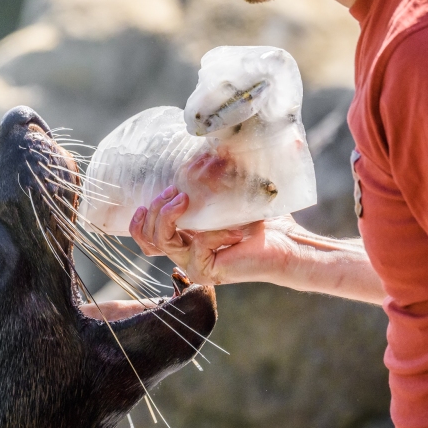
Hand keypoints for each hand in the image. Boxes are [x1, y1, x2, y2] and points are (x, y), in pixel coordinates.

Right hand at [129, 185, 300, 285]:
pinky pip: (194, 245)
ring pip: (161, 241)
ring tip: (184, 199)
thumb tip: (197, 155)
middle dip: (156, 210)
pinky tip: (235, 231)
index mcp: (186, 241)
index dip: (140, 221)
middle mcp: (186, 256)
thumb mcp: (227, 197)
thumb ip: (207, 186)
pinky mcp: (205, 271)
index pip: (147, 238)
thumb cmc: (263, 220)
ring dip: (168, 216)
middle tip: (175, 192)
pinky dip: (212, 233)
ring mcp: (194, 266)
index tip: (151, 197)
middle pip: (149, 238)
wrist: (288, 243)